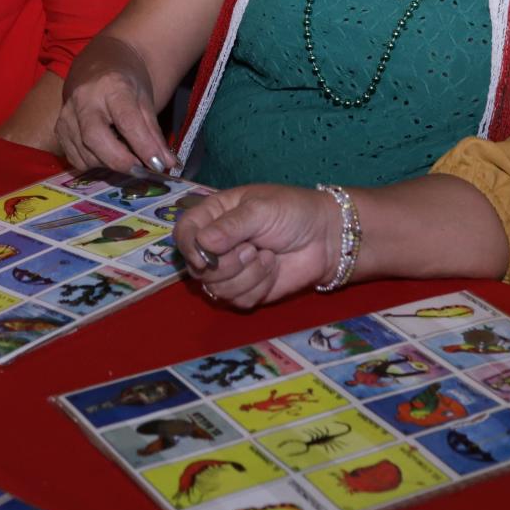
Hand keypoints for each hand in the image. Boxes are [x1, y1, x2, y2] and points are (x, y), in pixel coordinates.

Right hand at [54, 57, 171, 173]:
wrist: (98, 67)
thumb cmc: (126, 83)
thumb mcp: (145, 100)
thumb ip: (154, 133)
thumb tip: (166, 164)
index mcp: (111, 86)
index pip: (126, 120)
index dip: (143, 146)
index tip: (158, 165)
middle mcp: (83, 99)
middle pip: (95, 137)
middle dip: (120, 160)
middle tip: (140, 170)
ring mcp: (66, 115)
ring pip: (85, 153)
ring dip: (109, 164)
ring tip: (126, 158)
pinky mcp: (58, 131)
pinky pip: (76, 159)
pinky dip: (95, 164)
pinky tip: (107, 155)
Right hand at [174, 185, 340, 309]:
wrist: (326, 237)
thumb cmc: (292, 212)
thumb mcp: (261, 209)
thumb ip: (231, 225)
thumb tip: (203, 243)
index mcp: (214, 216)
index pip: (183, 233)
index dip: (188, 247)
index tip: (204, 255)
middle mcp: (217, 245)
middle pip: (197, 268)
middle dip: (226, 264)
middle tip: (251, 249)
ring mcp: (231, 270)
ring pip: (216, 289)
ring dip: (246, 275)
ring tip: (268, 256)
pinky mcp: (247, 291)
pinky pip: (238, 300)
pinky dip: (259, 287)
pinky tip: (274, 269)